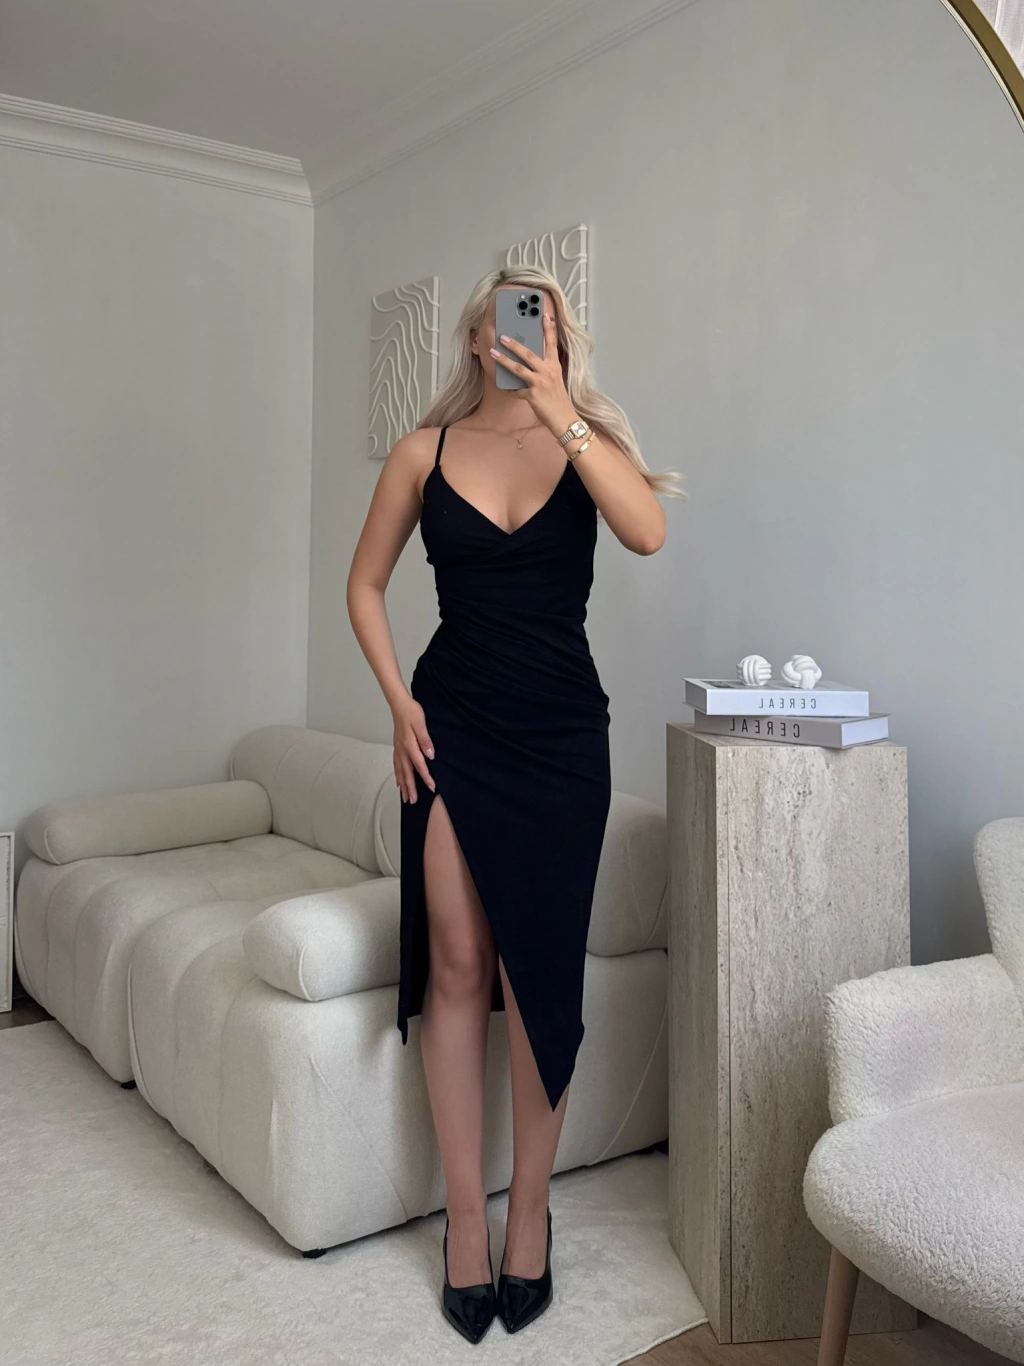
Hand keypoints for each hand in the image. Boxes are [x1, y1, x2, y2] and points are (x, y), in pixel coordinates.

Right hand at [392, 695, 434, 802]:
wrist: (399, 704)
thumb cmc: (412, 712)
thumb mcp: (421, 723)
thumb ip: (425, 740)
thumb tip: (430, 755)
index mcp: (410, 745)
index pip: (419, 765)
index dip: (426, 777)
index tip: (431, 788)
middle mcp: (402, 750)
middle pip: (407, 772)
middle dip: (410, 788)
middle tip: (413, 801)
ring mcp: (398, 749)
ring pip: (400, 771)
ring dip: (403, 785)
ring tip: (405, 797)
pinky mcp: (397, 747)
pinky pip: (396, 765)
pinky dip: (397, 775)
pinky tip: (399, 781)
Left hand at [490, 312, 575, 435]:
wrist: (564, 419)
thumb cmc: (558, 399)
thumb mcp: (556, 379)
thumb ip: (546, 368)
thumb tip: (531, 360)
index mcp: (554, 366)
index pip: (552, 343)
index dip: (548, 329)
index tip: (544, 315)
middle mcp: (548, 372)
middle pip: (529, 353)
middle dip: (514, 344)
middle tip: (502, 336)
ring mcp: (540, 383)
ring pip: (519, 368)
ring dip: (504, 360)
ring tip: (493, 353)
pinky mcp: (533, 395)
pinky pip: (516, 390)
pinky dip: (508, 389)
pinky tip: (502, 387)